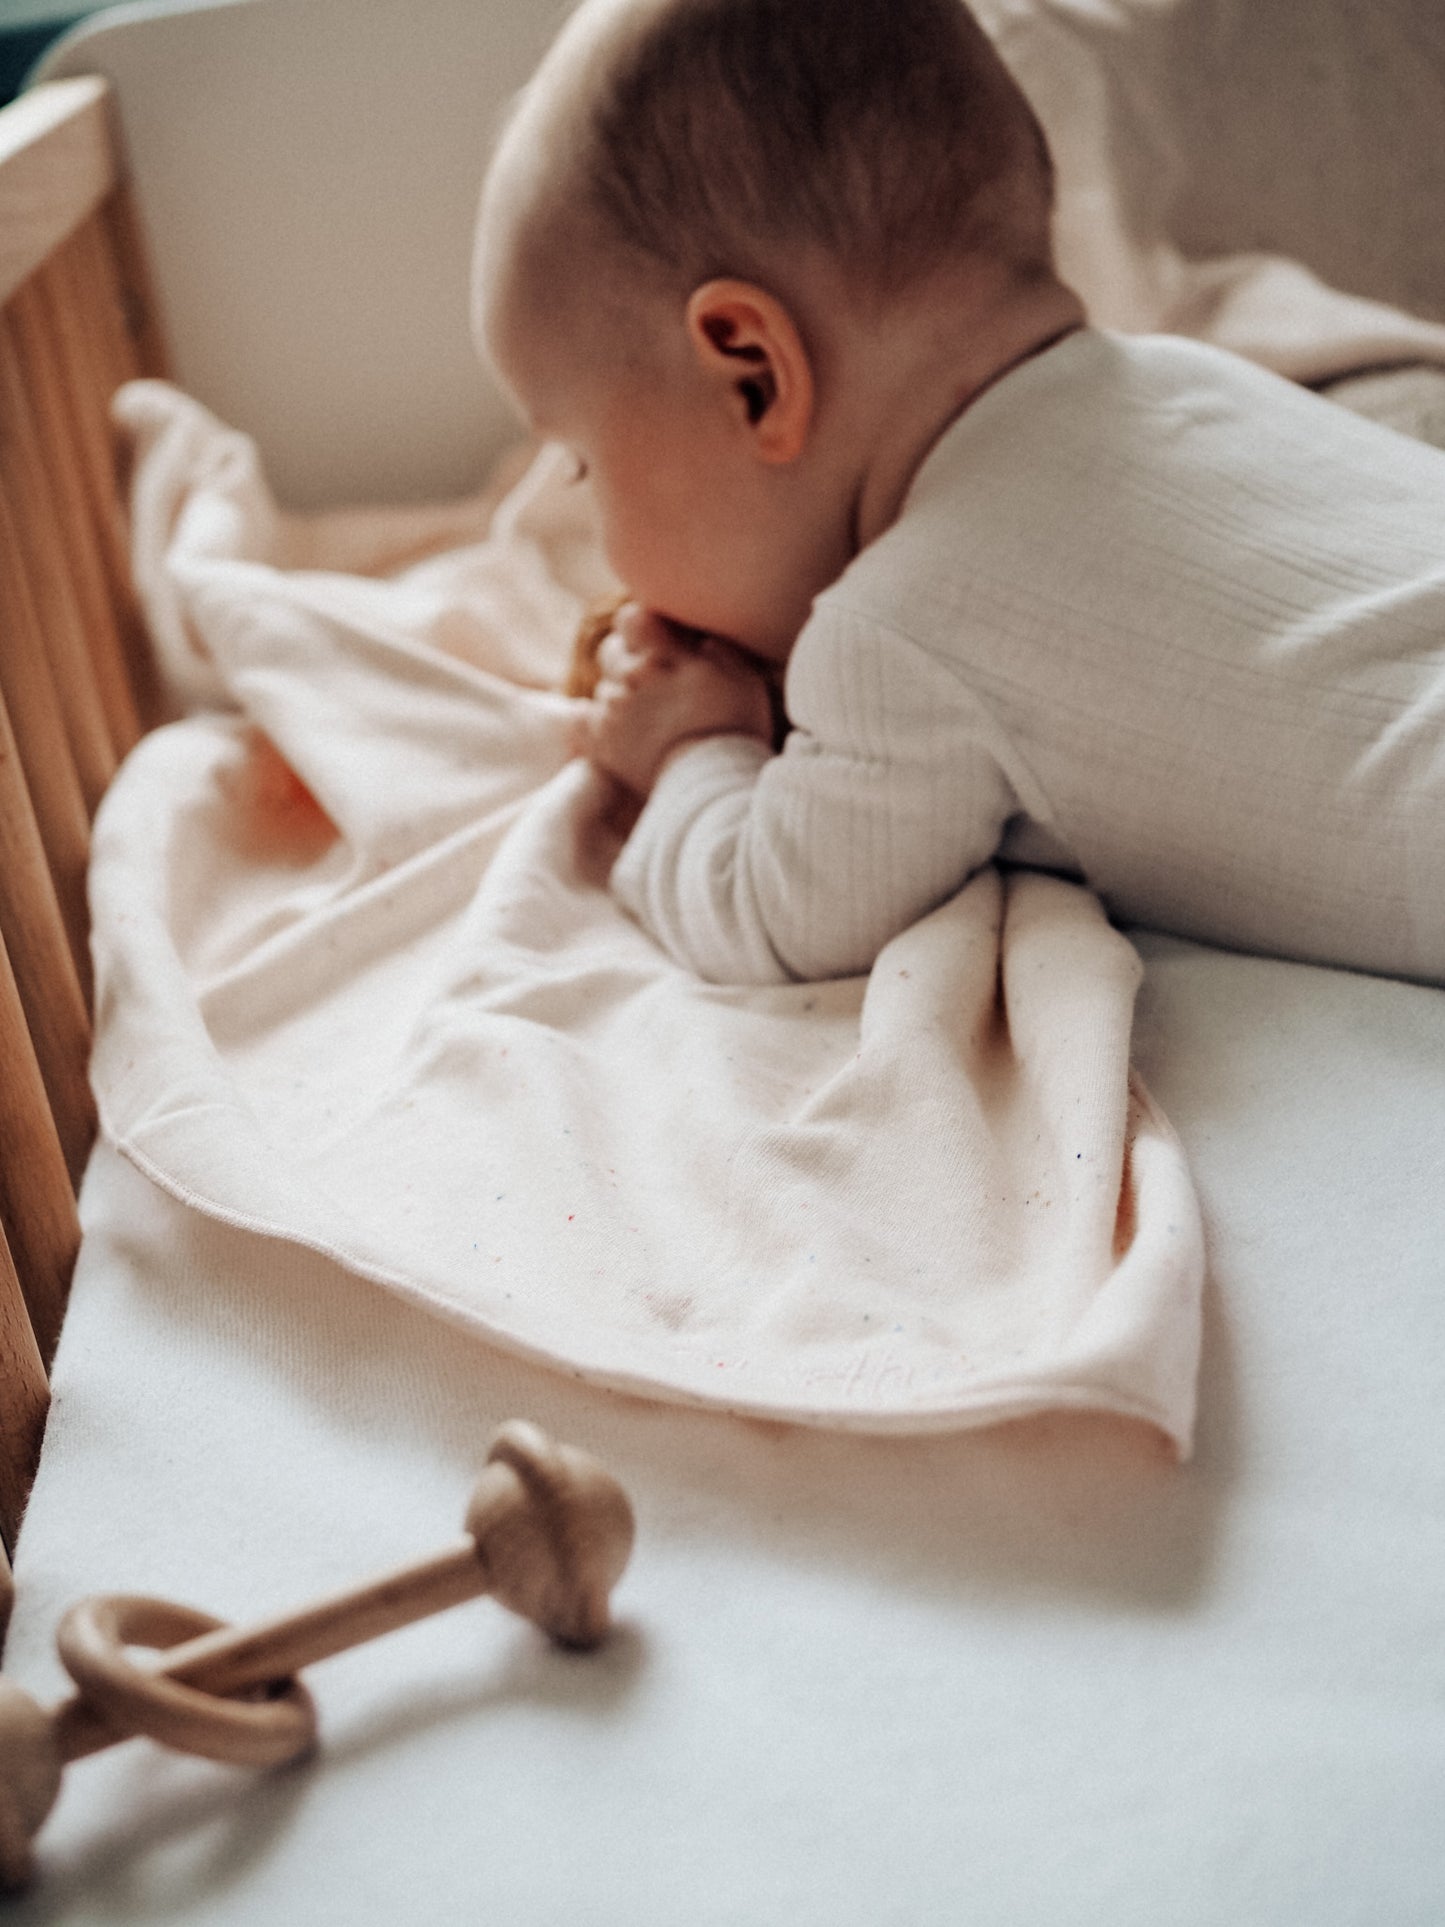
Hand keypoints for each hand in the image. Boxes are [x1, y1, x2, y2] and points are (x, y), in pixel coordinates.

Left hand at [580, 604, 774, 796]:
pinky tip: (612, 729)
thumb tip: (702, 639)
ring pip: (603, 689)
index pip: (631, 618)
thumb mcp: (744, 679)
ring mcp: (614, 712)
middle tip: (654, 683)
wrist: (713, 784)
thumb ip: (719, 650)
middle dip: (627, 660)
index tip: (655, 639)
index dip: (640, 626)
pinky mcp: (602, 744)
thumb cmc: (736, 731)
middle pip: (610, 651)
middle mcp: (632, 678)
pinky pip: (580, 720)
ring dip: (619, 698)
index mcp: (662, 656)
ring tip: (648, 720)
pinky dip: (591, 721)